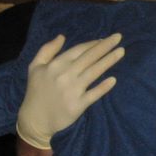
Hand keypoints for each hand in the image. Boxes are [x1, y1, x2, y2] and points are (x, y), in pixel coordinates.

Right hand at [16, 33, 124, 148]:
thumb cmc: (36, 91)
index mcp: (56, 64)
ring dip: (109, 61)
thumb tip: (62, 36)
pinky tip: (113, 80)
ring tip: (121, 52)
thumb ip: (47, 50)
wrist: (34, 119)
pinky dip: (103, 87)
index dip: (93, 44)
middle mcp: (65, 75)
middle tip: (119, 37)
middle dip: (105, 46)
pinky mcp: (78, 105)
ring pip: (94, 72)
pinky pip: (93, 94)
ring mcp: (72, 90)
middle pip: (89, 57)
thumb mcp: (35, 67)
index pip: (78, 50)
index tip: (105, 39)